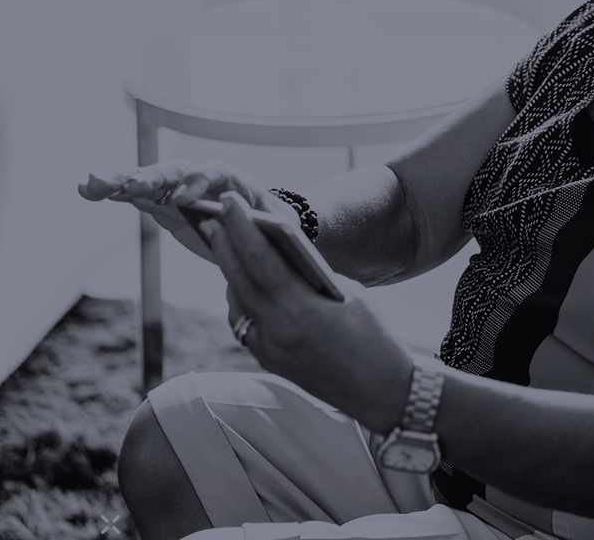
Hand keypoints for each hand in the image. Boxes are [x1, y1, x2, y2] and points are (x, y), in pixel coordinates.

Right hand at [78, 161, 297, 260]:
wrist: (258, 224)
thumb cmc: (270, 229)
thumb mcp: (275, 234)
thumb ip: (262, 240)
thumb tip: (253, 260)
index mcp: (232, 180)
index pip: (214, 174)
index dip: (198, 184)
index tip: (184, 198)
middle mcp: (200, 177)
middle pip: (174, 172)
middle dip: (153, 178)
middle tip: (131, 186)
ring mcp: (177, 187)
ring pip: (148, 179)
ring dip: (121, 180)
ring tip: (93, 184)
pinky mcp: (160, 201)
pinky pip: (134, 193)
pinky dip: (113, 190)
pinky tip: (87, 189)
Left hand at [205, 192, 412, 432]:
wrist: (382, 390)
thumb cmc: (373, 334)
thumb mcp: (347, 293)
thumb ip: (309, 275)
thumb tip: (278, 253)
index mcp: (301, 309)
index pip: (260, 259)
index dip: (241, 227)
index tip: (227, 202)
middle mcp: (278, 331)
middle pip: (239, 278)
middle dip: (224, 243)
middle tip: (210, 216)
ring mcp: (269, 349)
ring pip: (237, 300)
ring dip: (229, 269)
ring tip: (222, 242)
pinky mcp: (268, 360)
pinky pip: (245, 321)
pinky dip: (241, 297)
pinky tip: (241, 280)